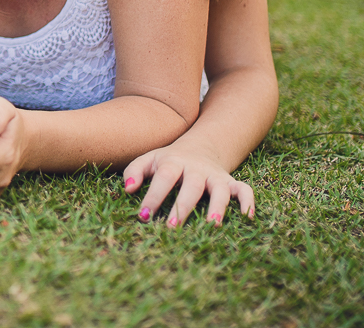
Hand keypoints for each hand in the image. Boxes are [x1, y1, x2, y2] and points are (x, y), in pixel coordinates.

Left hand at [123, 141, 255, 226]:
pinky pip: (245, 190)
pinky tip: (247, 217)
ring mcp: (215, 176)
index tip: (143, 215)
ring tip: (212, 224)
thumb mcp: (148, 160)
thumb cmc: (167, 161)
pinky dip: (248, 202)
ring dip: (217, 206)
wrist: (198, 148)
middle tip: (171, 227)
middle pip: (191, 186)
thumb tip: (128, 189)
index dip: (153, 196)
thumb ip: (134, 171)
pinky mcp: (231, 182)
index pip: (164, 178)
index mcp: (174, 162)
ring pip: (220, 190)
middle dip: (182, 207)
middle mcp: (197, 169)